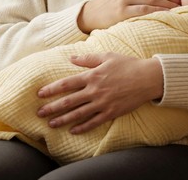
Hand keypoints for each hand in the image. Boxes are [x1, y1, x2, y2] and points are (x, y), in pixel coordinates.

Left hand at [36, 52, 163, 133]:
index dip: (52, 89)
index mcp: (93, 76)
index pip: (67, 84)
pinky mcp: (111, 112)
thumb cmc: (128, 65)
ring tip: (51, 124)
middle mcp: (95, 90)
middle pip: (69, 101)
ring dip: (63, 119)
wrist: (148, 78)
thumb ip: (88, 59)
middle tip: (39, 113)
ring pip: (78, 113)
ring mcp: (103, 103)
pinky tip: (73, 130)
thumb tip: (72, 58)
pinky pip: (94, 122)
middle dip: (52, 107)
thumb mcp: (107, 57)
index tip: (40, 94)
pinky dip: (83, 127)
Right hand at [78, 0, 180, 32]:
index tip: (182, 0)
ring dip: (169, 6)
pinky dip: (158, 12)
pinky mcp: (121, 10)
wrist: (91, 14)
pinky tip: (167, 16)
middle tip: (185, 8)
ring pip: (153, 0)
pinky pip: (144, 10)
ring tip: (179, 13)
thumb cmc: (113, 5)